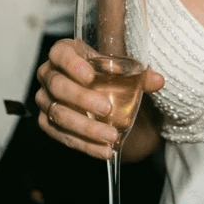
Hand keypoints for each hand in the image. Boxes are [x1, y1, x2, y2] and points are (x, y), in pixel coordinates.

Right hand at [35, 37, 164, 159]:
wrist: (92, 88)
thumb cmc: (103, 71)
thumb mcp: (117, 67)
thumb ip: (138, 73)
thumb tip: (158, 81)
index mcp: (63, 52)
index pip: (60, 54)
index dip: (72, 65)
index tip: (90, 76)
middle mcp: (48, 74)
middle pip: (59, 86)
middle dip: (83, 99)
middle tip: (107, 109)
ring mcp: (45, 100)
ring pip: (58, 114)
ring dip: (85, 127)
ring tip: (110, 136)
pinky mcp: (47, 122)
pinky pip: (62, 135)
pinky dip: (84, 145)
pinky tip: (104, 151)